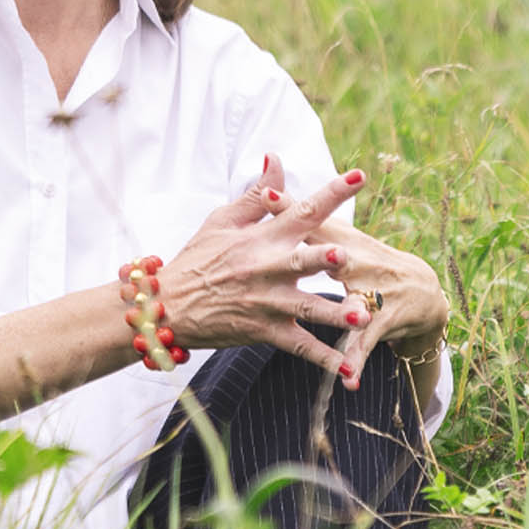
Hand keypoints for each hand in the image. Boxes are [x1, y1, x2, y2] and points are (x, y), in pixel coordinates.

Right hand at [151, 156, 367, 375]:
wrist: (167, 305)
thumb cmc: (198, 259)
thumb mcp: (223, 220)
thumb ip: (258, 193)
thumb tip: (277, 158)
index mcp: (263, 237)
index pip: (302, 209)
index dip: (331, 193)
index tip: (359, 177)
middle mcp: (268, 268)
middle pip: (303, 260)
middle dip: (325, 258)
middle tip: (346, 257)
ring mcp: (268, 302)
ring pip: (308, 307)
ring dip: (335, 313)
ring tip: (362, 315)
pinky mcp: (264, 331)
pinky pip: (299, 346)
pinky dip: (324, 359)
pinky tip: (347, 371)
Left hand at [262, 155, 449, 389]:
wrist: (421, 291)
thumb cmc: (365, 260)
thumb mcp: (336, 236)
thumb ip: (298, 210)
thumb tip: (266, 174)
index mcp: (339, 240)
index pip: (310, 219)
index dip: (287, 207)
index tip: (263, 193)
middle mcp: (358, 262)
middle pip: (334, 255)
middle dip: (317, 252)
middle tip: (295, 253)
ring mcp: (372, 293)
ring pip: (355, 305)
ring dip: (346, 315)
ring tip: (342, 322)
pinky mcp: (380, 324)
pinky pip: (365, 346)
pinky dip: (354, 364)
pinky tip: (348, 383)